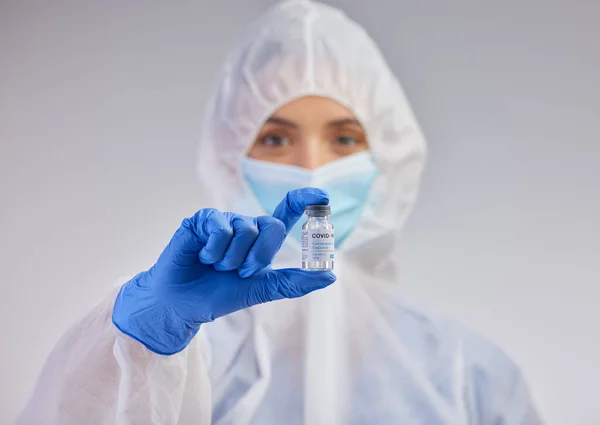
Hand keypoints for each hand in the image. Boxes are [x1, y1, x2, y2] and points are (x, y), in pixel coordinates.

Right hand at [112, 188, 334, 354]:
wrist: (182, 304)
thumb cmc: (218, 295)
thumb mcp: (261, 289)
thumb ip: (294, 282)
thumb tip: (330, 276)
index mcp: (261, 240)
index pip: (286, 212)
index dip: (305, 200)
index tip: (324, 196)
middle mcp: (245, 226)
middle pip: (271, 225)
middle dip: (257, 257)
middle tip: (239, 272)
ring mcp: (224, 221)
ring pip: (246, 230)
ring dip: (231, 259)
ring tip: (215, 266)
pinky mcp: (203, 220)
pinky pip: (221, 228)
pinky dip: (214, 251)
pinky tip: (202, 257)